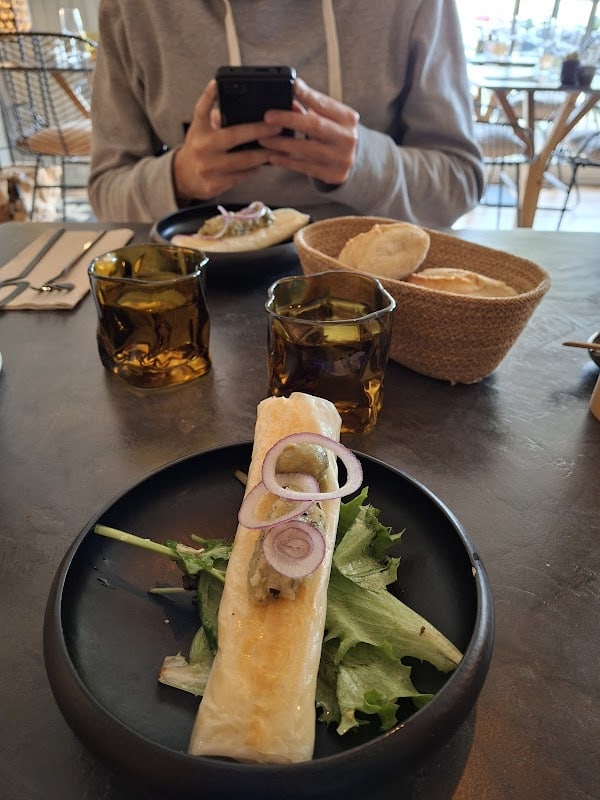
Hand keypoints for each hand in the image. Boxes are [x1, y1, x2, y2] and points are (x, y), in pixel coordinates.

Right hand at [172, 80, 282, 202]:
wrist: (183, 177)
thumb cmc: (199, 149)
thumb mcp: (201, 130)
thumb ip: (216, 119)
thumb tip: (243, 108)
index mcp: (198, 131)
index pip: (201, 110)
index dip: (209, 96)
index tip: (216, 83)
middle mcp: (201, 148)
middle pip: (233, 136)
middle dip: (258, 131)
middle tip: (276, 127)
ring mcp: (208, 168)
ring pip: (242, 161)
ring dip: (263, 154)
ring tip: (277, 148)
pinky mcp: (214, 185)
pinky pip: (240, 177)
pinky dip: (253, 170)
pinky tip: (261, 164)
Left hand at [259, 77, 359, 185]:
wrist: (353, 161)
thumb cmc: (334, 134)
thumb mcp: (328, 118)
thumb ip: (310, 108)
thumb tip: (290, 97)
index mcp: (348, 118)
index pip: (323, 103)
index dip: (306, 95)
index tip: (289, 87)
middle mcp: (348, 138)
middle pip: (314, 125)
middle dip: (289, 120)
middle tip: (268, 117)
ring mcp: (342, 159)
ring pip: (307, 150)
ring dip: (282, 144)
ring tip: (264, 139)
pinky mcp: (334, 175)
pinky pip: (305, 167)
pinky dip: (287, 161)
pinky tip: (273, 157)